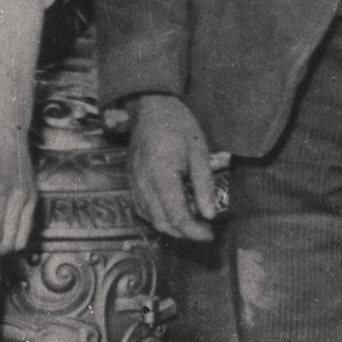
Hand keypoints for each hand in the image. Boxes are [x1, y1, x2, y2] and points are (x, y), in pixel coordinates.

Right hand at [125, 93, 224, 242]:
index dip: (195, 231)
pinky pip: (142, 208)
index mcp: (162, 175)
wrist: (150, 106)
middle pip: (162, 222)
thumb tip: (209, 215)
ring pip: (150, 218)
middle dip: (184, 233)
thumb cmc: (179, 125)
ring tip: (191, 222)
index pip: (177, 216)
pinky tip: (172, 211)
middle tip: (204, 231)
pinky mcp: (131, 180)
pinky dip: (157, 216)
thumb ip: (204, 185)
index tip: (210, 234)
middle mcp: (144, 183)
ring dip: (171, 226)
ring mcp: (134, 183)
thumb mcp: (199, 152)